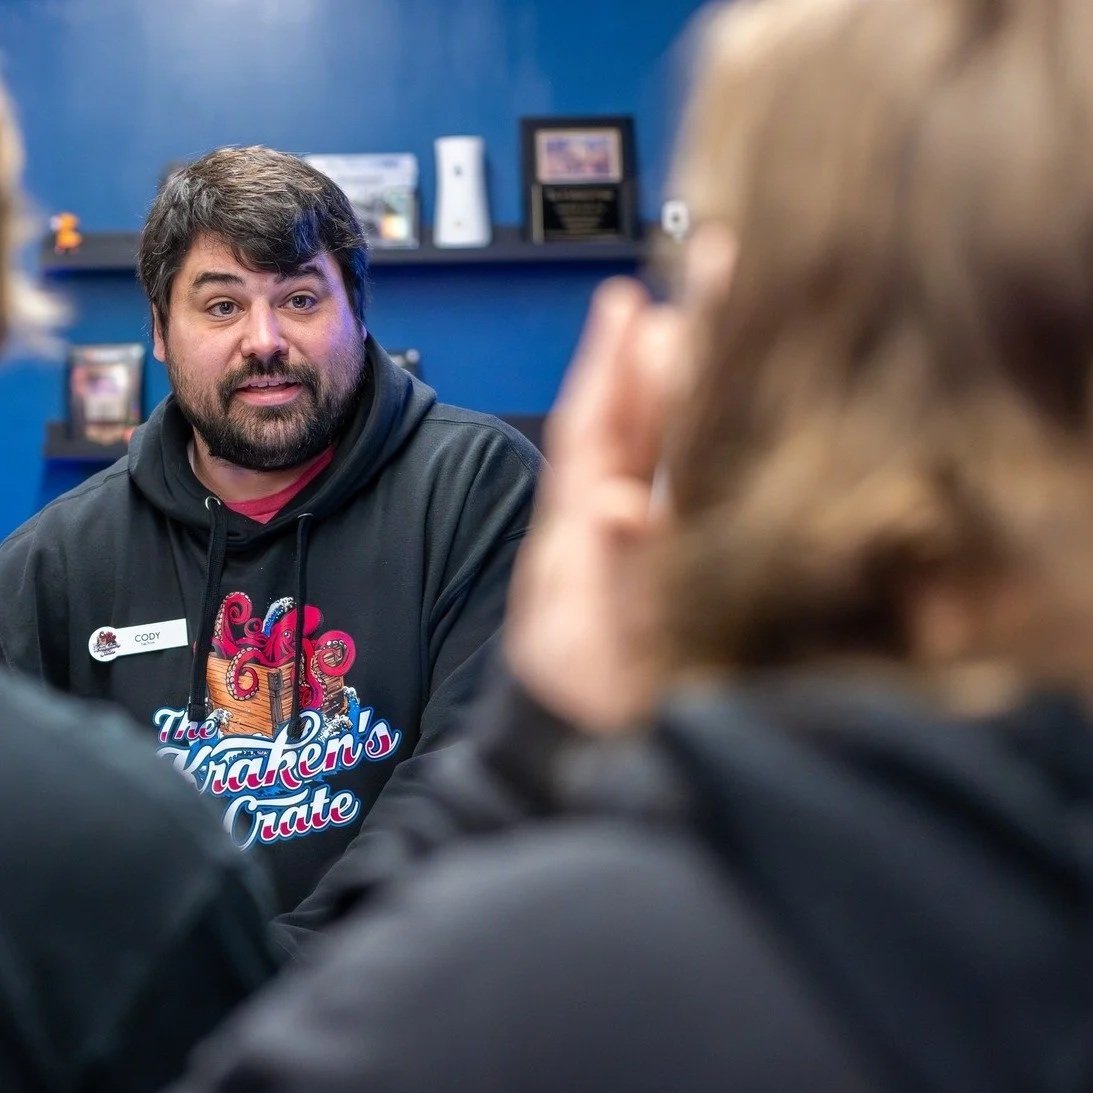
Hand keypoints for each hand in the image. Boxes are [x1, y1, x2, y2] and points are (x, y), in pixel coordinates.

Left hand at [505, 277, 684, 733]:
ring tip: (717, 319)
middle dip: (661, 354)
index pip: (591, 436)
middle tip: (700, 277)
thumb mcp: (583, 644)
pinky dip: (721, 446)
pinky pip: (701, 490)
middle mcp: (610, 526)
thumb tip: (620, 504)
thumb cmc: (578, 703)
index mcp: (574, 536)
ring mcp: (646, 542)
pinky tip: (753, 411)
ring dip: (690, 385)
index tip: (625, 304)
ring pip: (668, 450)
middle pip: (636, 426)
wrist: (589, 757)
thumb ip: (606, 576)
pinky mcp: (685, 561)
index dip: (610, 370)